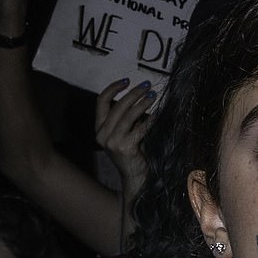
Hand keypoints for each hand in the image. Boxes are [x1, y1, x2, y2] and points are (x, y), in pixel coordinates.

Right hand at [95, 78, 153, 193]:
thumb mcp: (125, 132)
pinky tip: (158, 114)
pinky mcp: (124, 148)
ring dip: (142, 103)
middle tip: (147, 85)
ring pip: (127, 115)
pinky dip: (150, 120)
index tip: (127, 80)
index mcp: (99, 129)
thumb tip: (140, 94)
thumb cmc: (134, 152)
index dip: (113, 88)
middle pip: (117, 106)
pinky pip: (139, 128)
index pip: (101, 102)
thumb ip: (127, 117)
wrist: (136, 177)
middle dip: (133, 93)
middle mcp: (102, 135)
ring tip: (153, 95)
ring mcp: (112, 142)